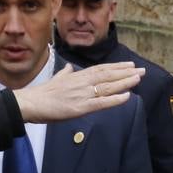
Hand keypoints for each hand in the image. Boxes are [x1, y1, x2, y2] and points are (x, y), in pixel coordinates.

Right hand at [13, 62, 143, 122]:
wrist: (30, 103)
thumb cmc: (42, 93)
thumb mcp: (55, 79)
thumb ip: (65, 74)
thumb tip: (69, 68)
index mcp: (77, 76)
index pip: (101, 69)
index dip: (117, 67)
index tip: (129, 65)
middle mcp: (82, 82)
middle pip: (108, 75)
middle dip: (126, 73)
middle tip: (141, 70)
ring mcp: (82, 94)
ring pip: (108, 87)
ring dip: (124, 82)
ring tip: (138, 78)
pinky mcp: (80, 107)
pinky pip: (101, 103)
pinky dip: (115, 99)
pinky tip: (127, 96)